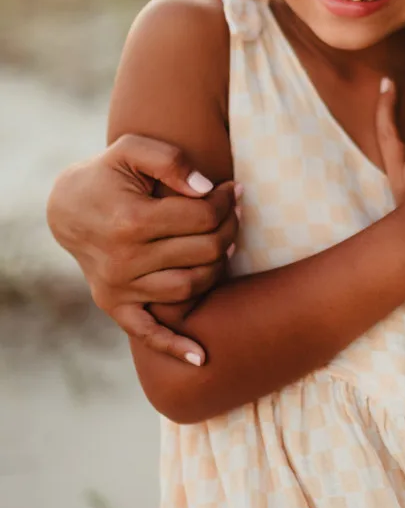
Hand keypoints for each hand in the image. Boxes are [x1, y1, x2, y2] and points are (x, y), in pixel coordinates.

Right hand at [46, 135, 238, 363]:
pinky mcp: (115, 304)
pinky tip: (202, 358)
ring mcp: (119, 286)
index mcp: (131, 220)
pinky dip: (175, 347)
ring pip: (190, 287)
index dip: (225, 201)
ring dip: (217, 267)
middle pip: (203, 251)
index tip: (232, 191)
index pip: (201, 217)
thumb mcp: (133, 149)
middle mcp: (124, 259)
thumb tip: (206, 189)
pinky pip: (148, 333)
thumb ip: (171, 161)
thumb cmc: (109, 174)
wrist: (68, 207)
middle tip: (234, 214)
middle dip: (229, 229)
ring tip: (223, 245)